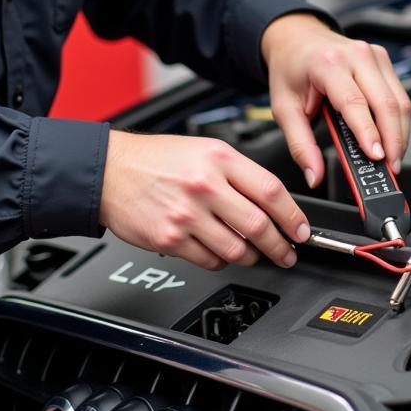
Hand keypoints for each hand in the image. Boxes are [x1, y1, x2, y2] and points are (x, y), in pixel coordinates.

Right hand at [98, 131, 310, 269]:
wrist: (108, 170)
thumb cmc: (157, 159)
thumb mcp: (205, 150)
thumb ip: (240, 173)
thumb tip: (273, 202)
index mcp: (220, 159)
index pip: (271, 192)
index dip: (293, 217)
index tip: (301, 231)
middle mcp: (205, 186)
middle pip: (259, 226)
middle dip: (280, 246)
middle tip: (288, 253)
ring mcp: (186, 215)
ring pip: (236, 249)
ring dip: (252, 256)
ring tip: (255, 253)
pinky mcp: (170, 239)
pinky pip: (209, 260)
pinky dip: (221, 261)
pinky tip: (221, 252)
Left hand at [260, 14, 410, 187]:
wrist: (297, 39)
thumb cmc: (291, 69)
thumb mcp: (284, 108)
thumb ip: (300, 145)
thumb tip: (313, 174)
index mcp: (328, 64)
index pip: (355, 102)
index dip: (369, 132)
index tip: (377, 156)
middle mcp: (356, 55)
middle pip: (386, 103)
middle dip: (393, 140)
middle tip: (390, 167)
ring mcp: (374, 56)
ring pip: (399, 100)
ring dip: (400, 134)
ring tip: (393, 158)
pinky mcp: (384, 61)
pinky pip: (399, 95)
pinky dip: (398, 122)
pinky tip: (391, 139)